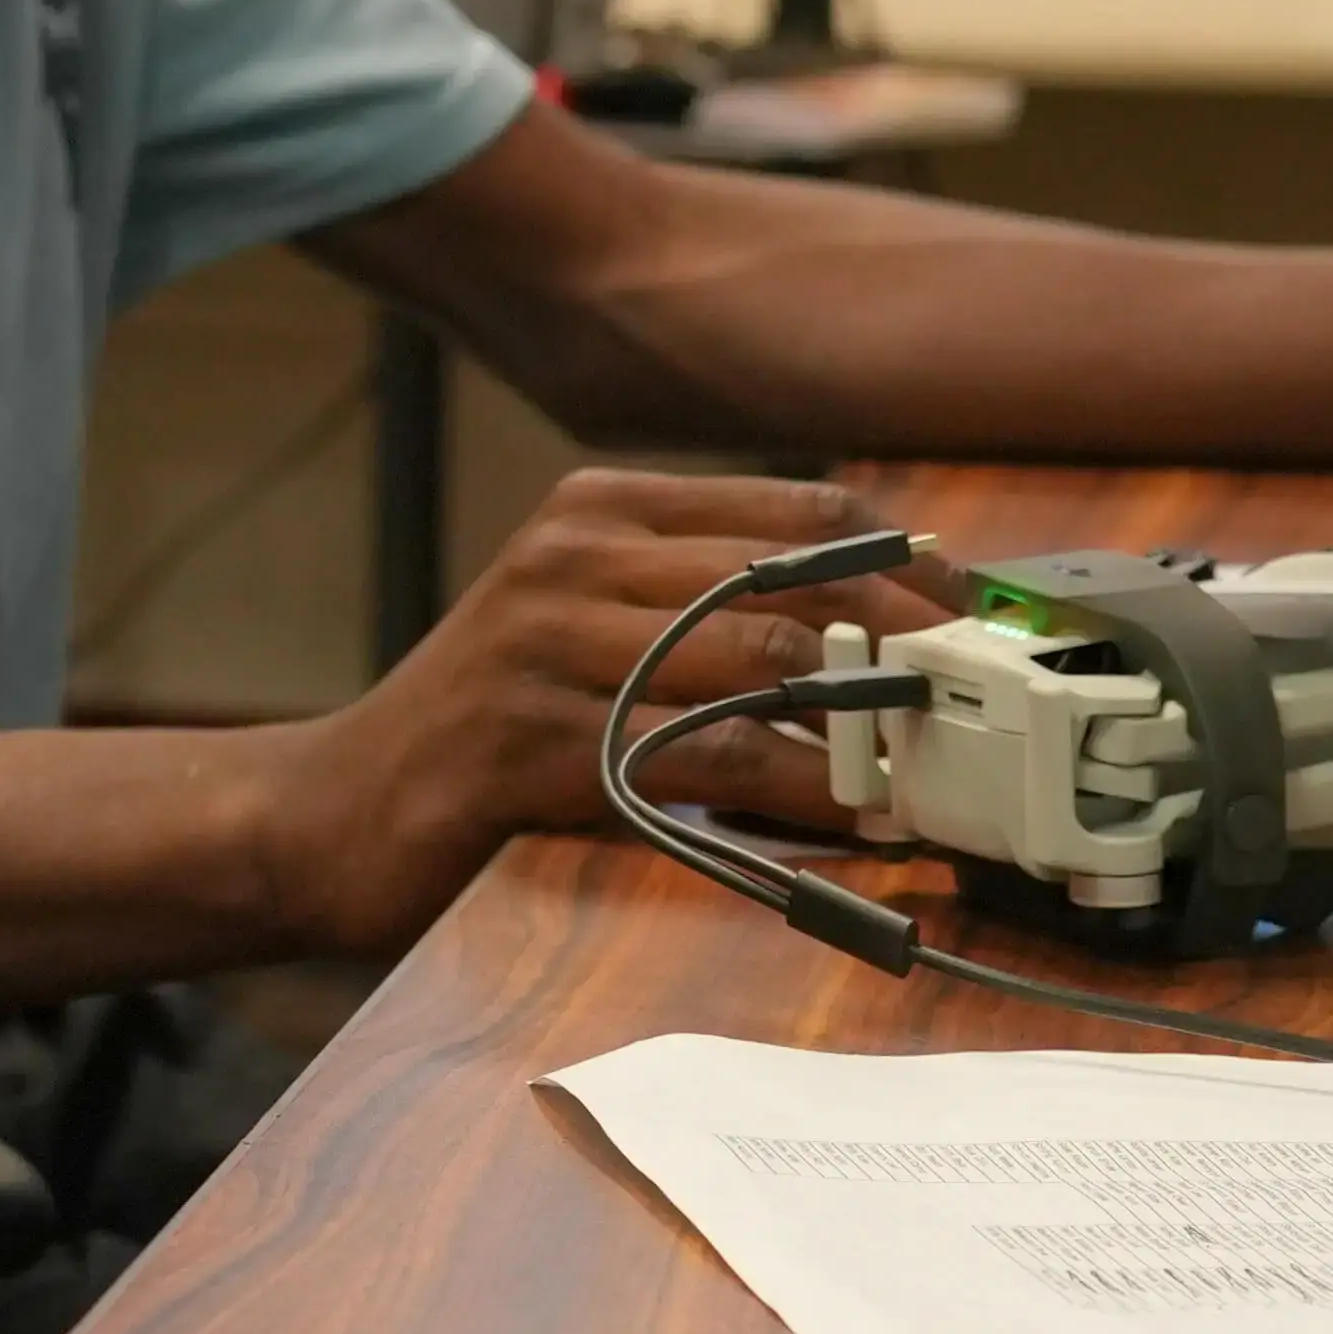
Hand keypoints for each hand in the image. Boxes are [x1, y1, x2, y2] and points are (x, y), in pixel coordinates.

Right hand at [256, 468, 932, 956]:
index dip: (907, 563)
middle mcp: (574, 557)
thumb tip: (871, 624)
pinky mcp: (539, 740)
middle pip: (791, 585)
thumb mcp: (585, 625)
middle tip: (997, 702)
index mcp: (597, 509)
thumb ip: (699, 603)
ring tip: (955, 769)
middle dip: (910, 644)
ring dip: (873, 726)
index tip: (987, 620)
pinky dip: (803, 796)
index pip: (794, 512)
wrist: (335, 808)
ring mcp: (549, 645)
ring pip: (760, 668)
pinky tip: (861, 824)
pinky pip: (708, 762)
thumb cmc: (483, 724)